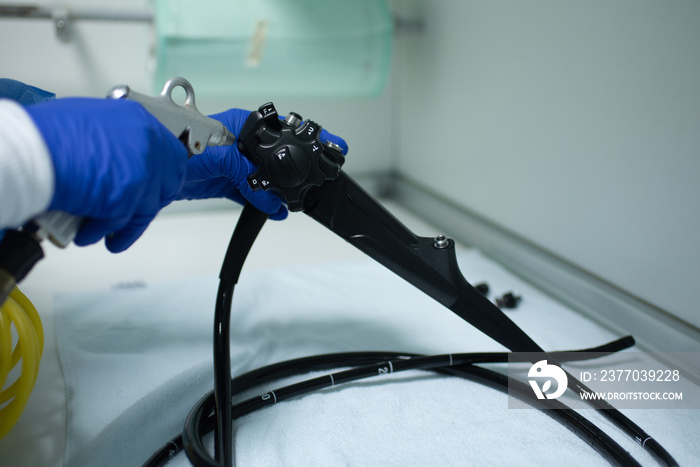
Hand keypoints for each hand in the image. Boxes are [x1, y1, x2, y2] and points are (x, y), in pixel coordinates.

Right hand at [25, 98, 188, 252]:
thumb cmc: (49, 134)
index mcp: (139, 121)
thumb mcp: (92, 120)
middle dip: (150, 199)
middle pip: (168, 182)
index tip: (156, 186)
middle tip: (134, 209)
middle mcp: (147, 146)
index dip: (163, 174)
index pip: (171, 154)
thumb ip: (115, 138)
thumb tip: (116, 155)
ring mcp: (142, 174)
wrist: (32, 150)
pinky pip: (122, 224)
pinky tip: (91, 234)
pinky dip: (105, 231)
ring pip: (146, 208)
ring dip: (126, 223)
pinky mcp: (127, 200)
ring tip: (108, 232)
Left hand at [177, 108, 348, 219]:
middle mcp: (242, 142)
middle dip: (295, 171)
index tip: (332, 146)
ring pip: (267, 178)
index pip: (284, 129)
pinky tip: (274, 211)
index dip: (309, 138)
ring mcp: (235, 163)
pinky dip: (263, 204)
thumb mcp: (220, 156)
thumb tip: (269, 199)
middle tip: (315, 181)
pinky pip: (252, 193)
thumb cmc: (178, 147)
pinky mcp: (227, 182)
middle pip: (278, 157)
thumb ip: (247, 175)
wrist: (152, 167)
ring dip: (278, 192)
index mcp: (244, 125)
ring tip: (294, 203)